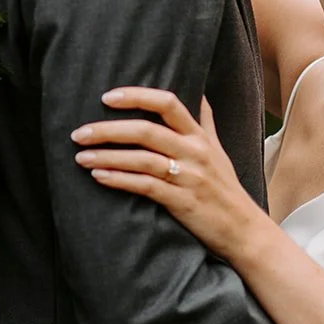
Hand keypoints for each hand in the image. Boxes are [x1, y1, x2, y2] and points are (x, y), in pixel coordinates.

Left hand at [71, 89, 265, 260]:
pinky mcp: (183, 202)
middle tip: (79, 132)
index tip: (107, 97)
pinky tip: (99, 177)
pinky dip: (120, 180)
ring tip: (81, 156)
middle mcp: (195, 152)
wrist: (244, 230)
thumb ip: (205, 121)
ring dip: (108, 156)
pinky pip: (146, 187)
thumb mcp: (219, 150)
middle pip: (147, 130)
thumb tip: (199, 93)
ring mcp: (189, 177)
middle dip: (108, 129)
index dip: (136, 96)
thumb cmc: (225, 189)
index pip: (168, 103)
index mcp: (200, 136)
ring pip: (143, 159)